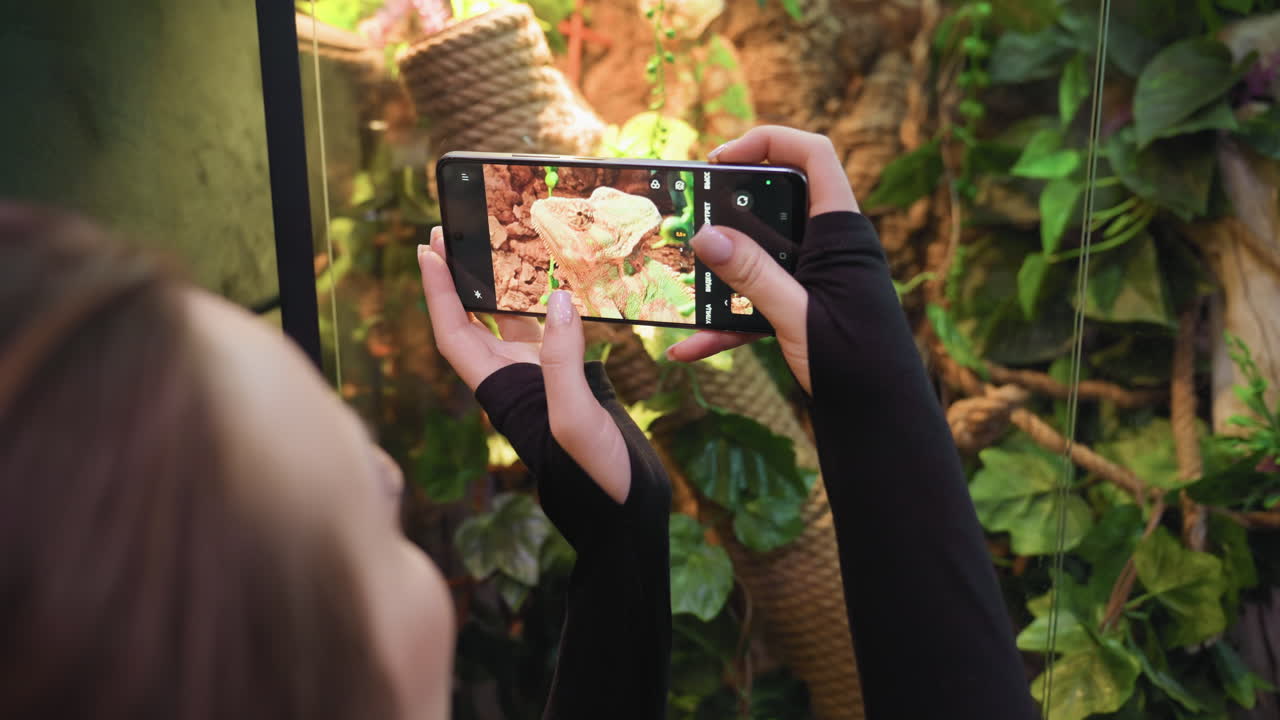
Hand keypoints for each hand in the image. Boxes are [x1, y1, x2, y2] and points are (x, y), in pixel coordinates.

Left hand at [417, 227, 630, 502]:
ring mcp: (540, 379)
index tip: (429, 251)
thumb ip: (562, 361)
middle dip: (460, 279)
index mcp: (501, 391)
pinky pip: (549, 331)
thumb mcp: (575, 419)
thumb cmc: (594, 475)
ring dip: (500, 285)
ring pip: (510, 323)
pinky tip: (557, 280)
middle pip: (473, 322)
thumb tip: (558, 299)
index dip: (438, 294)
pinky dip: (547, 303)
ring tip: (500, 243)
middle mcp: (513, 381)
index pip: (454, 334)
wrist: (625, 506)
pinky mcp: (569, 379)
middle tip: (456, 233)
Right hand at [665, 126, 859, 393]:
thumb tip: (707, 236)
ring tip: (682, 279)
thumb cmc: (859, 363)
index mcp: (841, 233)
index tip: (721, 160)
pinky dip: (726, 325)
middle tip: (691, 215)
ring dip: (722, 273)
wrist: (882, 418)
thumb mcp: (798, 315)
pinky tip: (690, 348)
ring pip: (761, 257)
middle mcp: (829, 248)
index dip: (769, 143)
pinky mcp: (803, 311)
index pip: (814, 156)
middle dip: (730, 210)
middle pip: (777, 203)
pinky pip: (758, 304)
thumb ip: (753, 275)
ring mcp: (815, 280)